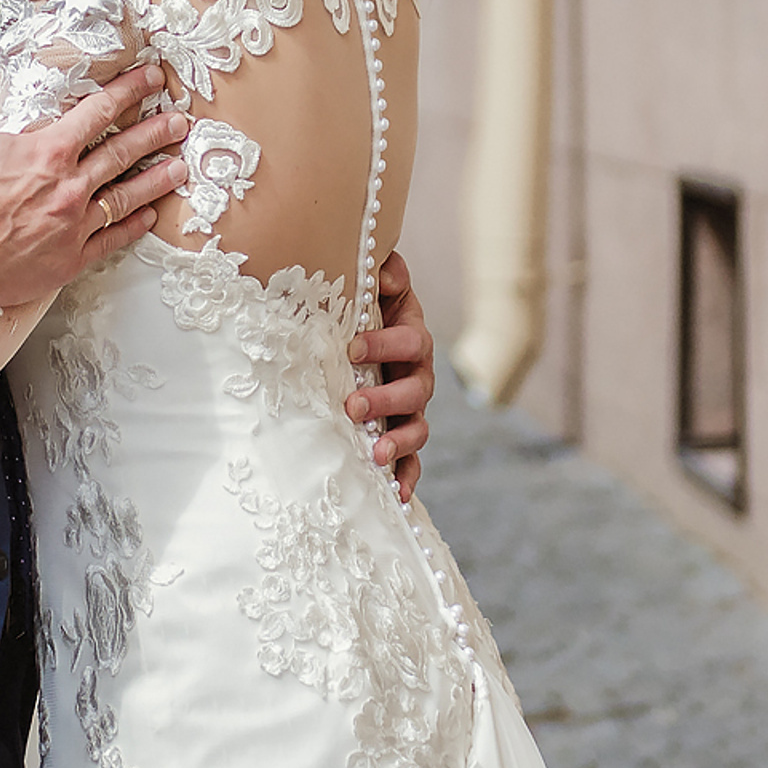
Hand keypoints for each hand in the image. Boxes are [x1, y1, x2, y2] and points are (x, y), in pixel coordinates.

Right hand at [0, 62, 189, 311]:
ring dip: (155, 181)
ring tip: (179, 168)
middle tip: (180, 123)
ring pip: (126, 197)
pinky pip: (110, 242)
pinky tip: (148, 218)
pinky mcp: (67, 260)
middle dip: (155, 134)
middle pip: (123, 153)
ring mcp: (72, 226)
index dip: (130, 92)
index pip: (100, 112)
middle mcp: (68, 186)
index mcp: (46, 151)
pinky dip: (132, 228)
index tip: (152, 81)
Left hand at [349, 248, 433, 502]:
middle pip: (416, 390)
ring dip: (398, 443)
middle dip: (386, 399)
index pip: (410, 341)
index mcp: (410, 336)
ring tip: (375, 455)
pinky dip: (407, 477)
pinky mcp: (400, 435)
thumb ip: (383, 271)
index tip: (352, 347)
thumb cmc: (359, 306)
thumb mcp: (371, 283)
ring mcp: (410, 409)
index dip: (385, 344)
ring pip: (417, 428)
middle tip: (353, 406)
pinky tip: (397, 496)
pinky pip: (411, 461)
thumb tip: (384, 278)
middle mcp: (416, 375)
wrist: (351, 332)